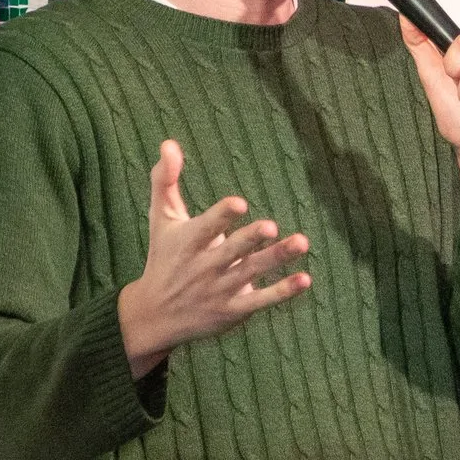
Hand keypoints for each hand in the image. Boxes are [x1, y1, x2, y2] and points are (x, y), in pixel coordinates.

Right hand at [115, 140, 311, 376]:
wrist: (154, 316)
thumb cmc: (163, 258)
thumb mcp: (160, 219)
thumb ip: (165, 181)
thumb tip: (169, 143)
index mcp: (187, 242)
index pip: (205, 227)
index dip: (222, 216)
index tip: (239, 203)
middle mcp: (204, 266)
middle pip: (232, 250)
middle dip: (251, 239)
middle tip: (271, 226)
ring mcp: (220, 289)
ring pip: (251, 272)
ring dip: (276, 258)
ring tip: (301, 242)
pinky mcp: (233, 309)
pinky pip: (260, 300)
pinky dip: (282, 292)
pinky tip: (305, 280)